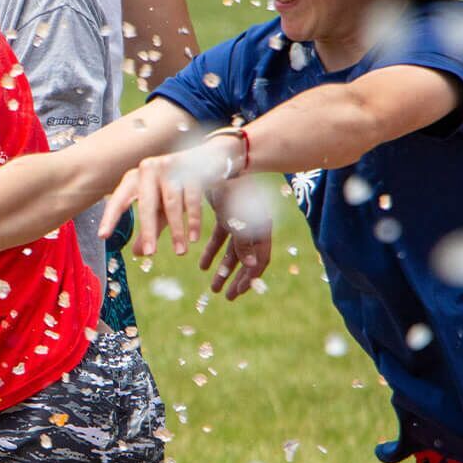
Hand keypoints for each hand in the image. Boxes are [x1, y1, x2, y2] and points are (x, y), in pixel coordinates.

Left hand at [98, 134, 241, 259]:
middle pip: (146, 204)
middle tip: (150, 253)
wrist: (208, 159)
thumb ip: (150, 227)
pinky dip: (193, 221)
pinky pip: (192, 200)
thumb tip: (138, 253)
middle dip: (148, 230)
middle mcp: (149, 169)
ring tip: (180, 252)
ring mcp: (171, 167)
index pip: (119, 199)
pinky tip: (194, 238)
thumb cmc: (177, 186)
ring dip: (177, 230)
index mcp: (135, 177)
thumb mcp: (161, 207)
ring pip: (171, 204)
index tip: (103, 236)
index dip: (110, 217)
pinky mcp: (192, 170)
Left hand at [199, 186, 270, 300]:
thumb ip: (245, 243)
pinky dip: (212, 252)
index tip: (237, 294)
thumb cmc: (230, 192)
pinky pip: (221, 239)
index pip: (260, 261)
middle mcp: (253, 227)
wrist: (219, 165)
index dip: (249, 279)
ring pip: (232, 252)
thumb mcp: (237, 219)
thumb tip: (253, 268)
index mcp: (261, 230)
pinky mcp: (226, 215)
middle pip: (247, 260)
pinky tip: (201, 265)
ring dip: (223, 270)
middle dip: (236, 279)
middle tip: (226, 297)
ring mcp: (239, 221)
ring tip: (212, 287)